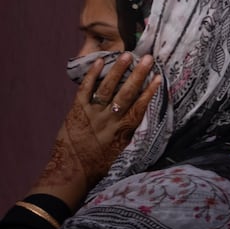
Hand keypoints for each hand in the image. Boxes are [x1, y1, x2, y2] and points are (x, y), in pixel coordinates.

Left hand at [33, 54, 159, 205]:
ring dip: (118, 70)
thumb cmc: (98, 165)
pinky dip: (92, 75)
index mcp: (122, 131)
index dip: (150, 92)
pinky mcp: (76, 111)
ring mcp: (92, 114)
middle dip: (138, 75)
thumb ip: (128, 132)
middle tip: (148, 58)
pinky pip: (85, 90)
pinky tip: (100, 61)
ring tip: (127, 55)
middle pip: (126, 94)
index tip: (159, 77)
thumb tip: (138, 116)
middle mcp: (109, 120)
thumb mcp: (119, 151)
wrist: (71, 173)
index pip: (139, 107)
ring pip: (107, 88)